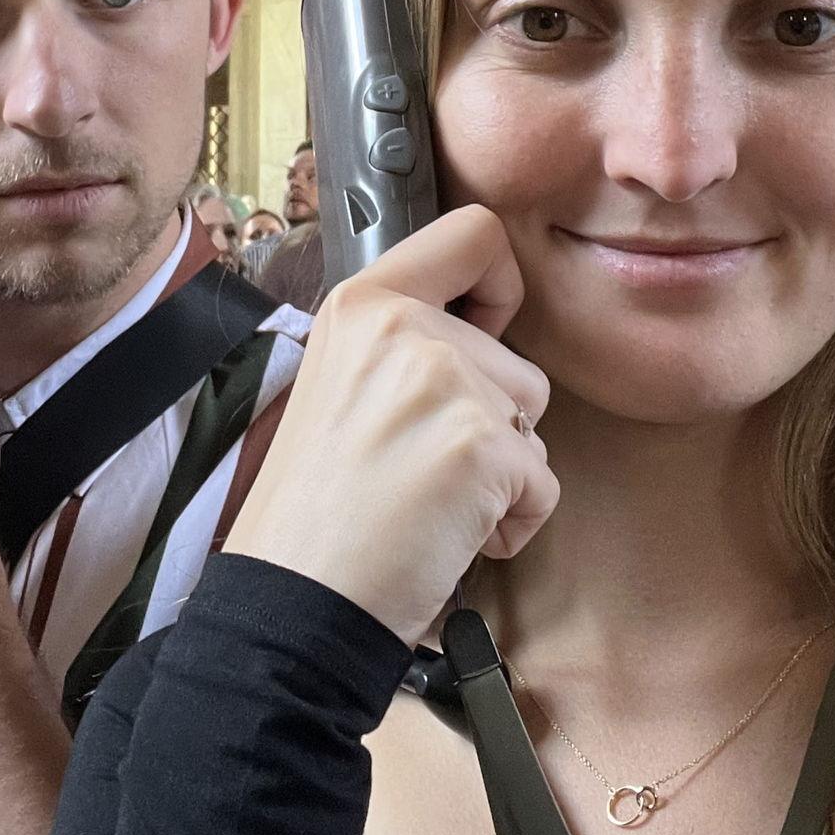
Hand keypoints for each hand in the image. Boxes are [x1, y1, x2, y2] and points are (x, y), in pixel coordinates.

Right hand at [224, 205, 556, 643]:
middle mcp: (405, 328)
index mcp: (363, 302)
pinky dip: (511, 523)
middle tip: (421, 469)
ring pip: (532, 421)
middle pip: (517, 360)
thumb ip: (405, 345)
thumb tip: (481, 343)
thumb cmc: (317, 510)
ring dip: (502, 474)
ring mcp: (447, 384)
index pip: (475, 233)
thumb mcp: (340, 383)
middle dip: (492, 425)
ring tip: (430, 504)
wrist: (292, 601)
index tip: (479, 338)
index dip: (498, 286)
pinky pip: (542, 484)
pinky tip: (449, 540)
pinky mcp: (482, 449)